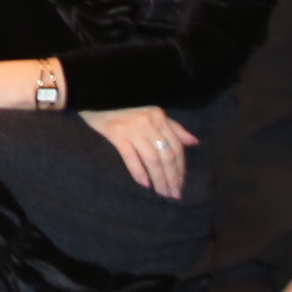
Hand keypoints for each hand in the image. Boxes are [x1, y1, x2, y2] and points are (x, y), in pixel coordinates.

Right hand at [83, 104, 198, 199]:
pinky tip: (145, 184)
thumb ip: (173, 127)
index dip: (180, 167)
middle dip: (172, 177)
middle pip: (166, 155)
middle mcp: (149, 123)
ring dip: (159, 179)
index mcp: (159, 117)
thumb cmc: (125, 107)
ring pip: (152, 159)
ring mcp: (132, 128)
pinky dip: (138, 172)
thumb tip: (193, 142)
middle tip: (174, 194)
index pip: (176, 146)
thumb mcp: (152, 113)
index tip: (181, 183)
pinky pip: (130, 157)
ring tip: (162, 193)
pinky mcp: (116, 134)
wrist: (97, 96)